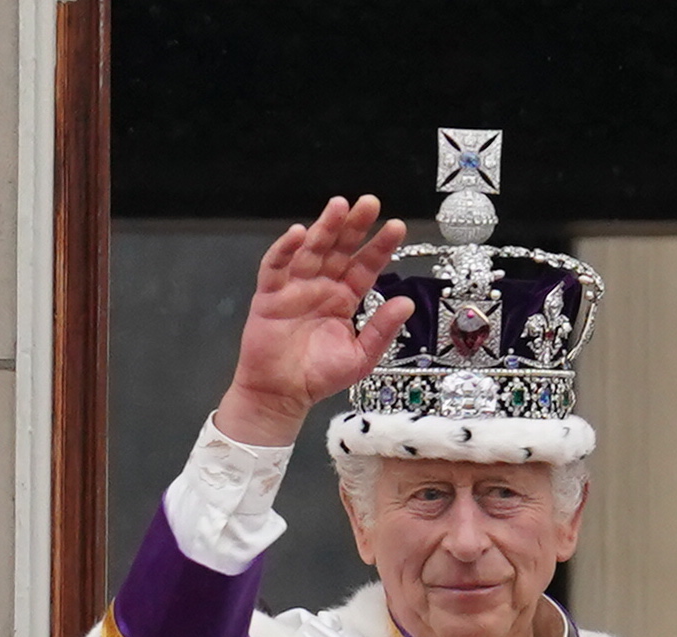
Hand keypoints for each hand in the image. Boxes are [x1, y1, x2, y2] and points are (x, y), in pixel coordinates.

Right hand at [214, 195, 415, 446]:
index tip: (396, 226)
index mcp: (345, 298)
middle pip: (340, 249)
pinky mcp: (270, 295)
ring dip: (324, 227)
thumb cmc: (319, 376)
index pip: (366, 266)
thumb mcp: (361, 357)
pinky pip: (276, 267)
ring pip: (311, 250)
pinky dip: (284, 250)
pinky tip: (297, 234)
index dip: (380, 246)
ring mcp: (295, 287)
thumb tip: (407, 304)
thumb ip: (382, 330)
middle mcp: (322, 286)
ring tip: (339, 206)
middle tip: (369, 203)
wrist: (283, 394)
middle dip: (354, 226)